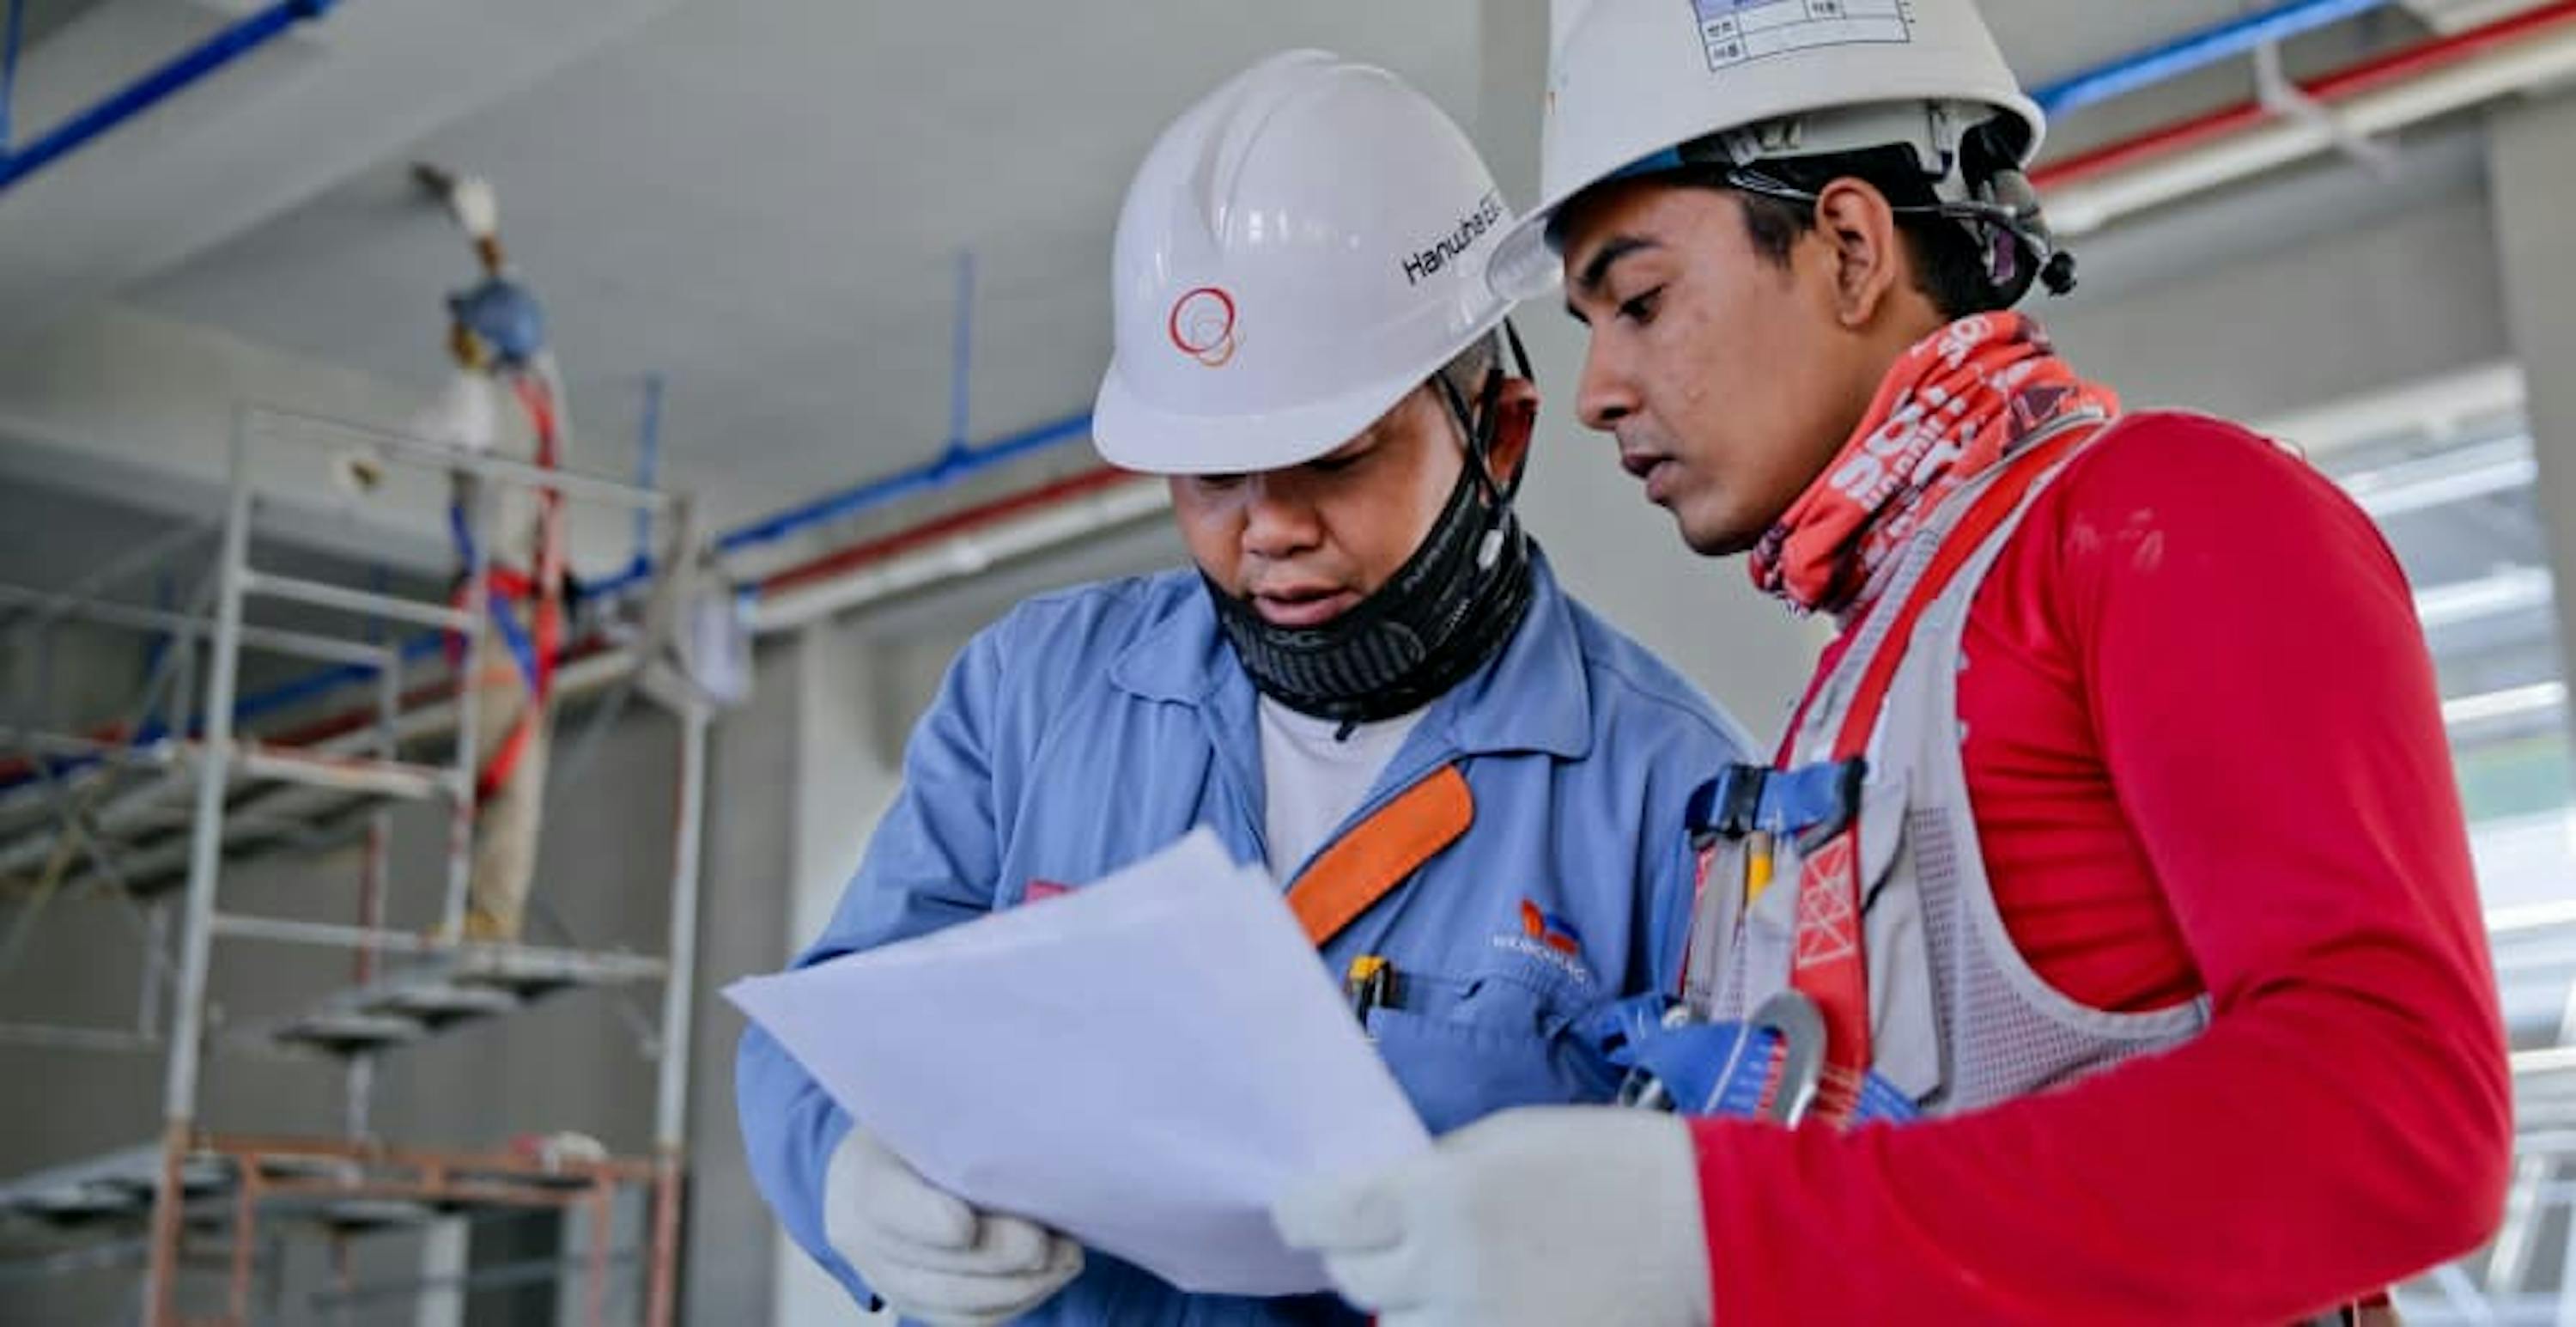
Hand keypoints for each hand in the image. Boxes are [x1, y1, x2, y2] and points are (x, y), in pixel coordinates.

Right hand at [825, 1126, 1081, 1325]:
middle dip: (998, 1258)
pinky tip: (1053, 1274)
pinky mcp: (919, 1304)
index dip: (925, 1220)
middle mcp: (864, 1238)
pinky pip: (971, 1319)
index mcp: (860, 1176)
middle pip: (930, 1264)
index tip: (966, 1224)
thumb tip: (1029, 1114)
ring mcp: (889, 1279)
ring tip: (1068, 1257)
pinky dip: (1019, 1301)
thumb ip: (961, 1118)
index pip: (883, 1204)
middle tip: (1050, 1241)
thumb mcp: (926, 1106)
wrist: (877, 1168)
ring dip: (1021, 1285)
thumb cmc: (917, 1125)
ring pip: (956, 1300)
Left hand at [1273, 1107, 1710, 1326]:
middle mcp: (1446, 1271)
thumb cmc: (1611, 1163)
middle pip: (1351, 1279)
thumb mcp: (1509, 1136)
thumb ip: (1435, 1169)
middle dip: (1357, 1255)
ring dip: (1405, 1301)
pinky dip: (1448, 1326)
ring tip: (1449, 1272)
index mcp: (1440, 1196)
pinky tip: (1479, 1300)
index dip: (1299, 1212)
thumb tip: (1381, 1195)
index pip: (1322, 1217)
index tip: (1298, 1209)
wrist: (1704, 1231)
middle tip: (1382, 1237)